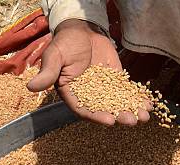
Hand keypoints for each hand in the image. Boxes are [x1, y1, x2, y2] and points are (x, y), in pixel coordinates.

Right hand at [27, 19, 150, 125]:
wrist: (81, 30)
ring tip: (145, 117)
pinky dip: (137, 99)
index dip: (97, 116)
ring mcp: (104, 89)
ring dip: (132, 110)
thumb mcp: (55, 56)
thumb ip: (47, 73)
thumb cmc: (64, 42)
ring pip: (119, 103)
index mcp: (72, 94)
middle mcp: (89, 95)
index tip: (110, 121)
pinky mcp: (116, 81)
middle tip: (132, 121)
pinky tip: (149, 105)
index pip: (84, 109)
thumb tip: (30, 87)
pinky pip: (127, 92)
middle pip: (105, 109)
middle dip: (119, 115)